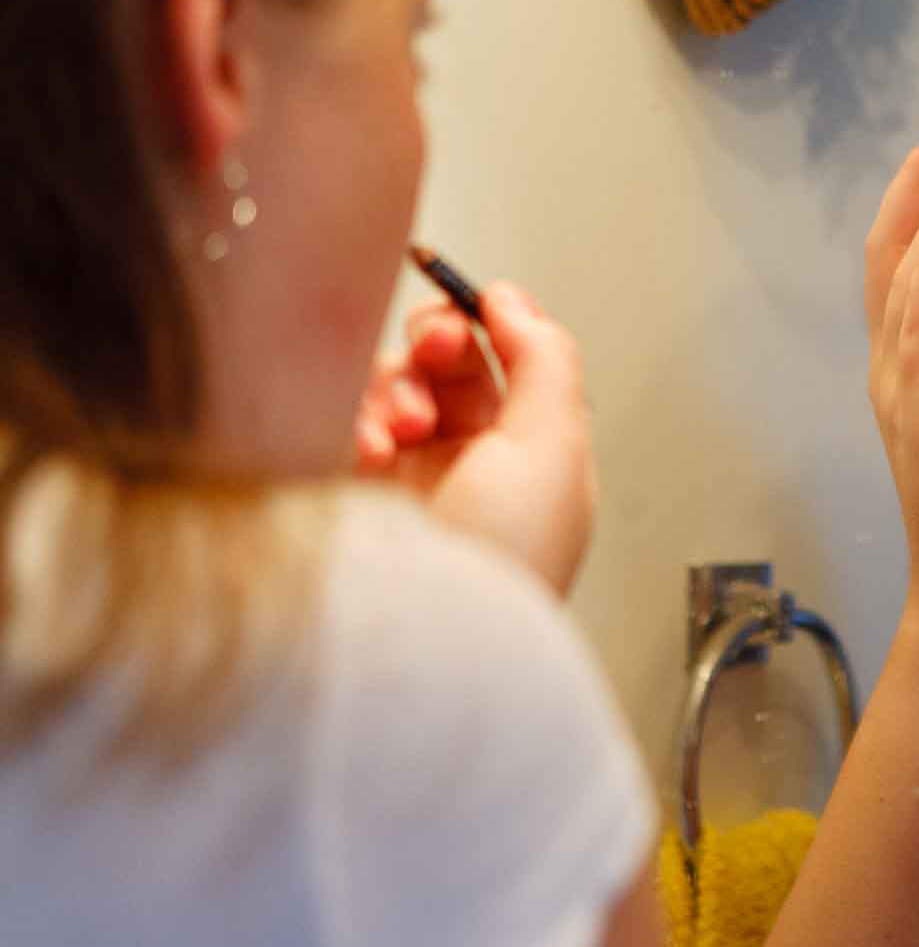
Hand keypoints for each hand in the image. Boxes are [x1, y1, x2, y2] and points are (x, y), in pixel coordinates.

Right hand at [355, 282, 595, 596]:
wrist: (425, 646)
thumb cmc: (501, 564)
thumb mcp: (555, 449)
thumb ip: (545, 360)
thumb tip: (513, 300)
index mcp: (529, 459)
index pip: (502, 366)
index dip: (485, 327)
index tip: (470, 307)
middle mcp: (464, 468)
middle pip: (438, 368)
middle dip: (435, 348)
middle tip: (433, 354)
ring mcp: (399, 483)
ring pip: (384, 390)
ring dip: (394, 389)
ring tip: (400, 427)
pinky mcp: (340, 496)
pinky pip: (334, 426)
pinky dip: (350, 421)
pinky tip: (365, 449)